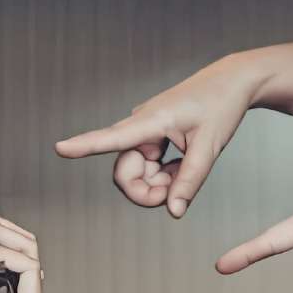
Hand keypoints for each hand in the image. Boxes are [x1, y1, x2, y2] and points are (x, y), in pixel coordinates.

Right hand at [54, 54, 263, 218]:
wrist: (232, 81)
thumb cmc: (221, 105)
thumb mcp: (210, 147)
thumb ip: (190, 181)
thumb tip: (173, 211)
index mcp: (151, 120)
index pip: (112, 137)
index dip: (84, 145)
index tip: (60, 148)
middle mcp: (141, 125)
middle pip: (125, 172)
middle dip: (146, 190)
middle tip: (176, 194)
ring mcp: (145, 131)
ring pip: (138, 172)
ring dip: (160, 182)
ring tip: (187, 170)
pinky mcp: (152, 135)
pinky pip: (149, 165)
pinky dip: (166, 173)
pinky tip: (184, 163)